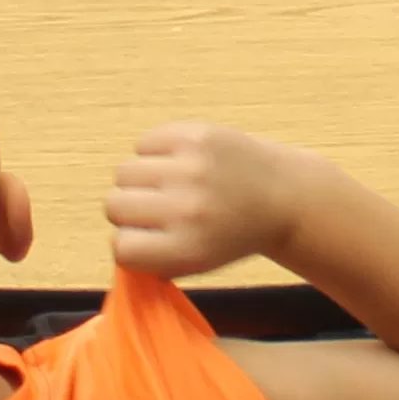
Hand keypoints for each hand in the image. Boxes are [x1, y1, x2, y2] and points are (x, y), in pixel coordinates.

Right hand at [106, 121, 324, 280]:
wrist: (284, 197)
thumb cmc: (232, 234)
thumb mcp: (197, 264)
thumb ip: (152, 261)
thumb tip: (116, 243)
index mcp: (187, 249)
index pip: (121, 248)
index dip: (129, 244)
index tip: (147, 239)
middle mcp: (187, 209)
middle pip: (114, 205)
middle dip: (130, 210)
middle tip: (157, 209)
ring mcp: (192, 168)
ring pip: (124, 172)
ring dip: (139, 179)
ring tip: (168, 184)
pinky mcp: (197, 135)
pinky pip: (144, 142)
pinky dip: (154, 152)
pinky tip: (178, 162)